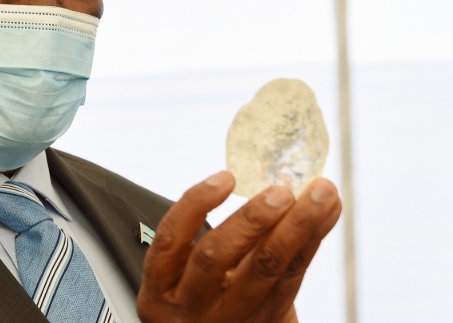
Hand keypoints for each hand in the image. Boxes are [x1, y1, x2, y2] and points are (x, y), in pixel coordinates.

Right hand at [137, 172, 341, 322]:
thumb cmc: (196, 297)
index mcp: (160, 286)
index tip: (225, 177)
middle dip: (252, 219)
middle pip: (217, 258)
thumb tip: (255, 177)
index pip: (171, 239)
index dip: (196, 205)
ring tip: (320, 194)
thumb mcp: (182, 272)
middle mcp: (190, 306)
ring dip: (297, 227)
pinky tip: (325, 215)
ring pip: (264, 271)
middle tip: (282, 190)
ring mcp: (230, 319)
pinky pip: (292, 280)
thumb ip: (211, 232)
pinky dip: (311, 242)